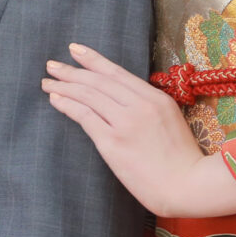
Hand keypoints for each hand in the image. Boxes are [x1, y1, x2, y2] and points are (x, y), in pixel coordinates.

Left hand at [42, 43, 235, 217]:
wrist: (188, 185)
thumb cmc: (181, 161)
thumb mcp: (171, 122)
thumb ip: (148, 108)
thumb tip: (120, 101)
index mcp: (157, 98)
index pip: (117, 73)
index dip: (93, 60)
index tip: (75, 50)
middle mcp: (140, 105)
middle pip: (99, 81)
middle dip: (72, 71)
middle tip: (52, 66)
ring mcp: (126, 123)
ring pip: (89, 95)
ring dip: (64, 87)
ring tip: (47, 83)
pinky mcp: (113, 142)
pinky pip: (85, 116)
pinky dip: (67, 105)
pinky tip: (55, 100)